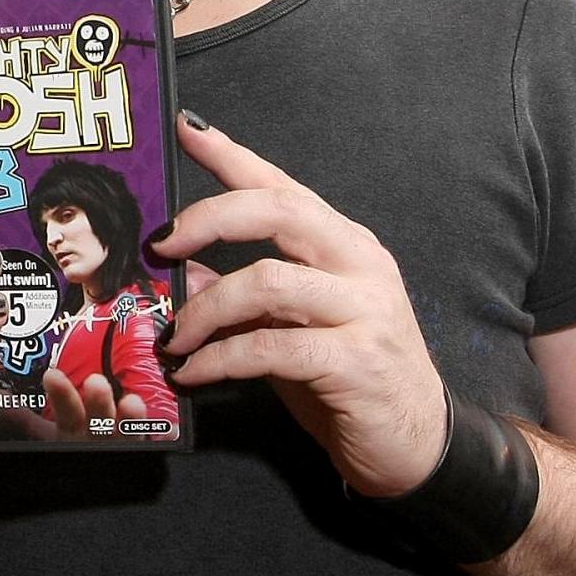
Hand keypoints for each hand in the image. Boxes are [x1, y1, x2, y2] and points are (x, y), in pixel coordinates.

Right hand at [3, 369, 158, 441]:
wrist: (91, 512)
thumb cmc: (72, 455)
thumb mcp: (45, 441)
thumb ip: (24, 421)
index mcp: (72, 434)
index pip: (64, 414)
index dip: (60, 396)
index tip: (52, 375)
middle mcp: (96, 442)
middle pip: (97, 423)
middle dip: (97, 405)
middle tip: (96, 383)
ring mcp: (120, 448)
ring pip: (125, 435)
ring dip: (129, 420)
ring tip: (133, 402)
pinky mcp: (141, 453)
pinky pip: (153, 446)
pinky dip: (160, 437)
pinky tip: (171, 428)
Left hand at [154, 113, 447, 496]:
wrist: (416, 445)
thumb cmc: (347, 380)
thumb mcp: (289, 326)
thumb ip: (244, 293)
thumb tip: (182, 266)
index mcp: (344, 245)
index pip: (282, 186)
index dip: (232, 155)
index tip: (185, 130)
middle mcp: (359, 265)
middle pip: (278, 211)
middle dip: (208, 219)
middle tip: (159, 246)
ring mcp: (365, 310)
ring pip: (267, 281)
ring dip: (205, 309)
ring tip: (174, 339)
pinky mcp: (357, 362)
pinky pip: (271, 347)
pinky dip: (220, 359)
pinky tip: (193, 373)